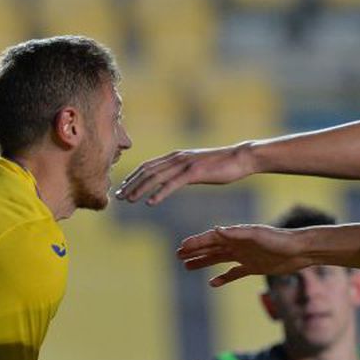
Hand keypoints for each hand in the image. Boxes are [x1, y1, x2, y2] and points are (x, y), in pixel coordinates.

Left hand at [115, 144, 254, 205]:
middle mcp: (177, 157)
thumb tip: (172, 180)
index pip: (148, 166)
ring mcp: (185, 164)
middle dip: (131, 184)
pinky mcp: (195, 172)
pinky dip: (159, 193)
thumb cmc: (221, 165)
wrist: (241, 158)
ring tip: (129, 200)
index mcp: (176, 156)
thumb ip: (182, 172)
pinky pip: (173, 184)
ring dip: (140, 189)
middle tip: (118, 197)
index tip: (122, 189)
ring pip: (156, 177)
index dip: (133, 177)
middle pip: (147, 171)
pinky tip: (150, 203)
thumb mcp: (197, 168)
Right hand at [177, 225, 309, 286]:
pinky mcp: (254, 267)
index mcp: (237, 236)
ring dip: (203, 262)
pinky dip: (223, 278)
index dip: (196, 243)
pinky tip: (213, 283)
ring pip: (218, 260)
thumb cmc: (280, 240)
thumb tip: (216, 230)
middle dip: (195, 251)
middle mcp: (238, 245)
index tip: (181, 247)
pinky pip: (234, 273)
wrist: (300, 251)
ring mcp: (245, 256)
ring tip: (187, 267)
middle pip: (211, 249)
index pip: (211, 239)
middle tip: (178, 256)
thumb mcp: (257, 235)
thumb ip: (237, 234)